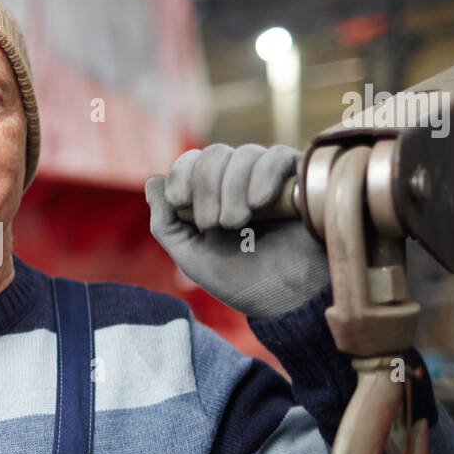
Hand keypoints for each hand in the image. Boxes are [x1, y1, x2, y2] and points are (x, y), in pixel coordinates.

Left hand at [145, 143, 328, 318]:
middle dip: (207, 187)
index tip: (180, 203)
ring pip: (244, 153)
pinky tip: (259, 202)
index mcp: (213, 196)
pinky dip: (263, 174)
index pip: (191, 161)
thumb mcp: (192, 256)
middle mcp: (241, 181)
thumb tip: (153, 181)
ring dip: (232, 187)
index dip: (181, 174)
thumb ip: (166, 224)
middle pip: (214, 154)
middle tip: (215, 224)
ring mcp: (271, 178)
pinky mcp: (300, 180)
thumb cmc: (240, 281)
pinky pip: (278, 156)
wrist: (284, 300)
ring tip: (237, 222)